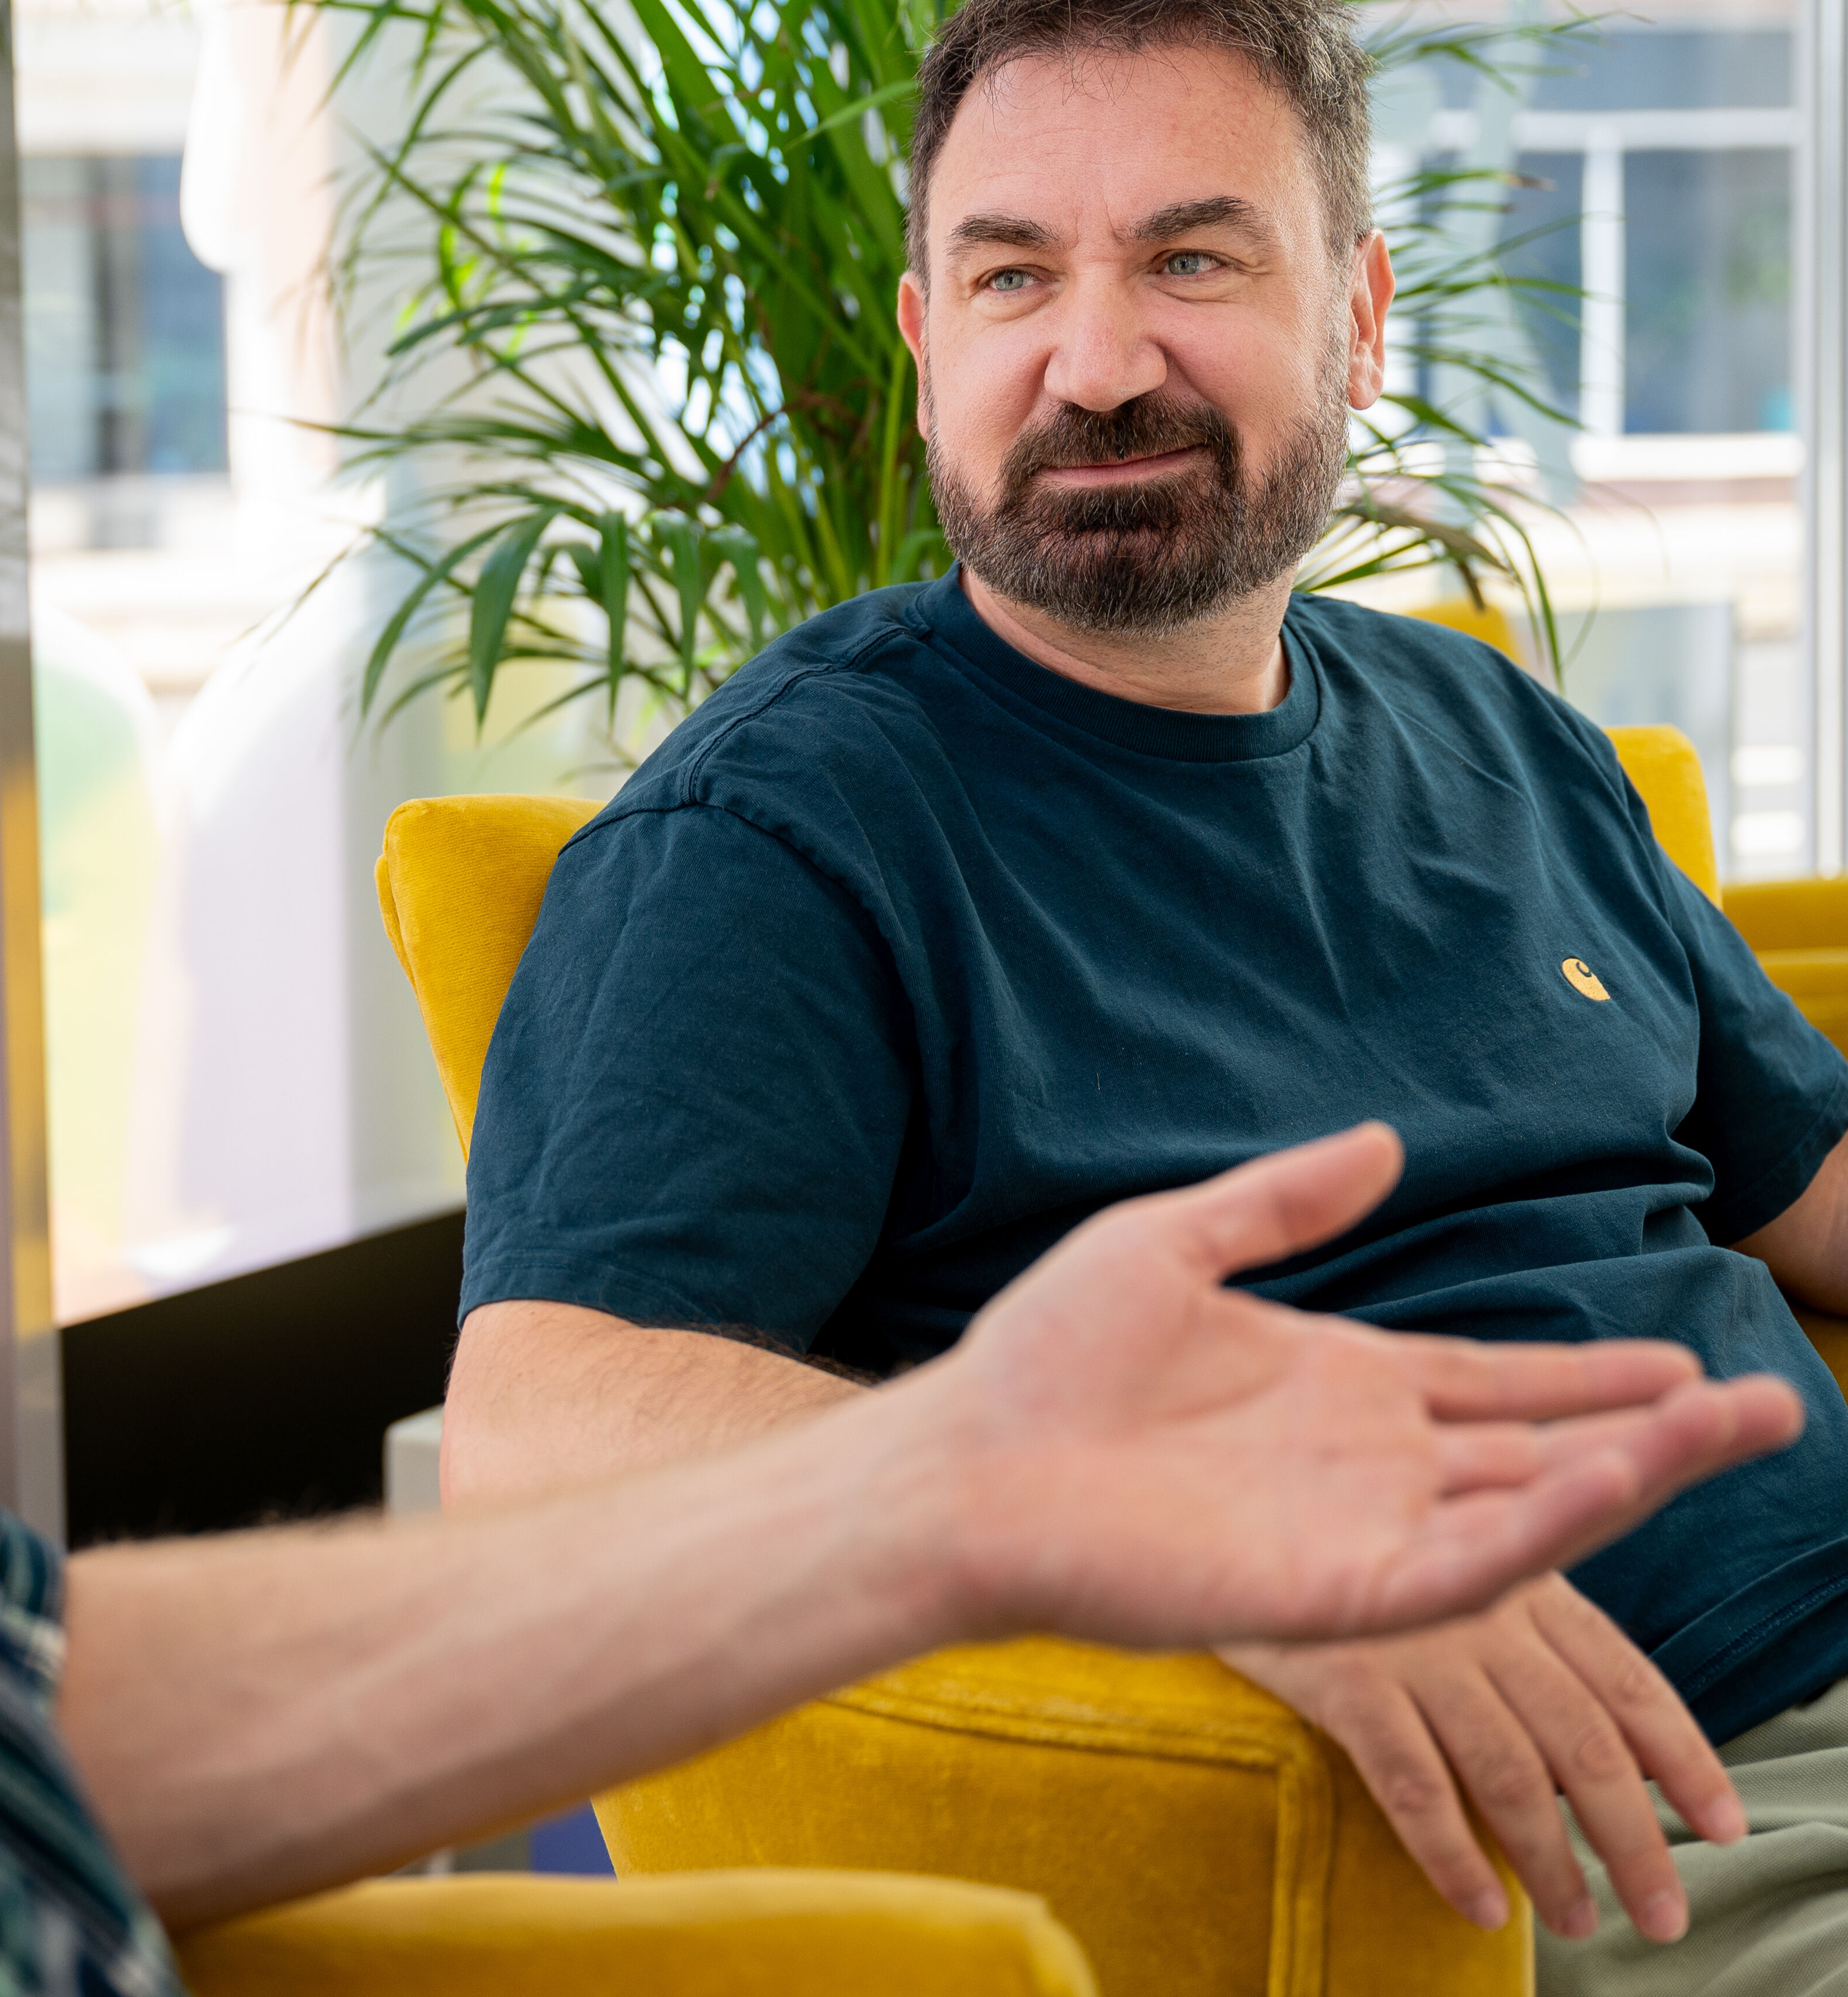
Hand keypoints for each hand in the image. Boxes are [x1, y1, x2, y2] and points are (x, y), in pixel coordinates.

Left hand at [895, 1123, 1804, 1652]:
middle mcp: (1364, 1462)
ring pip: (1526, 1508)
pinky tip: (1605, 1478)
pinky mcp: (1330, 1592)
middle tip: (1772, 1406)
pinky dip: (1541, 1529)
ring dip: (1632, 1474)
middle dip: (1657, 1431)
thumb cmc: (1042, 1358)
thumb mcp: (1171, 1244)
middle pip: (1541, 1445)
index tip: (1683, 1358)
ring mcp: (1355, 1529)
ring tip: (1726, 1426)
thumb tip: (1387, 1139)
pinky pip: (1463, 1565)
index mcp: (1336, 1386)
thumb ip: (1282, 1198)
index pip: (1496, 1381)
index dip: (1589, 1372)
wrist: (964, 1459)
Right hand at [1224, 1576, 1736, 1941]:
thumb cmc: (1343, 1548)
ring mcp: (1414, 1646)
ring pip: (1511, 1775)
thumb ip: (1526, 1632)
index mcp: (1520, 1580)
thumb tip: (1604, 1747)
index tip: (1720, 1827)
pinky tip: (1477, 1905)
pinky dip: (1452, 1855)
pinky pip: (1414, 1786)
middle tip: (1664, 1914)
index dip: (1685, 1758)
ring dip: (1553, 1865)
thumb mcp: (1449, 1560)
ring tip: (1578, 1922)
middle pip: (1584, 1742)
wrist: (1225, 1512)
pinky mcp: (1345, 1678)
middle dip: (1637, 1840)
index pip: (1628, 1680)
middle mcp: (1480, 1613)